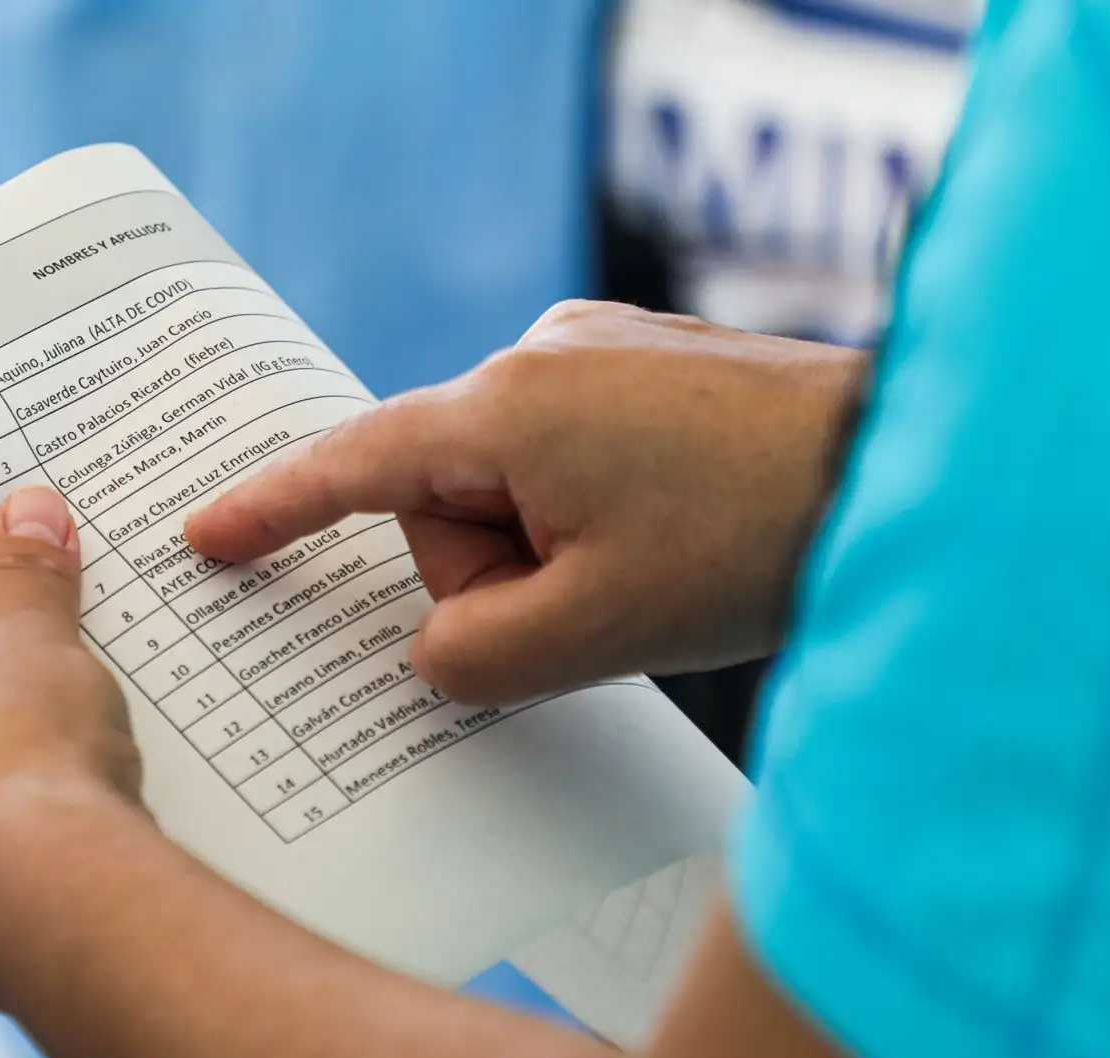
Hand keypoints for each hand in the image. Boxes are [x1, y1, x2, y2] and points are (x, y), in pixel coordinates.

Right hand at [187, 302, 865, 703]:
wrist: (905, 464)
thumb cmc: (756, 539)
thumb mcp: (593, 631)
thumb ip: (472, 657)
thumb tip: (435, 646)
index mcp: (507, 408)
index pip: (354, 465)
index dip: (271, 509)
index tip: (204, 537)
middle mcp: (540, 352)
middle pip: (447, 500)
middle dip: (494, 572)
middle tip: (589, 608)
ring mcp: (595, 348)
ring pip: (510, 486)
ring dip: (550, 549)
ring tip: (651, 569)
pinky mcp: (639, 363)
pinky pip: (563, 456)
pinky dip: (586, 513)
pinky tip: (663, 533)